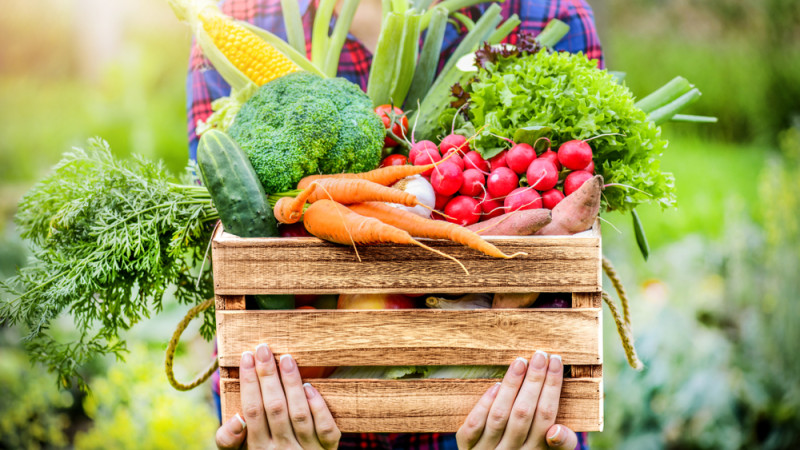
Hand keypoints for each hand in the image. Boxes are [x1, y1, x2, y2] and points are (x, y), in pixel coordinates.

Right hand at [215, 343, 340, 448]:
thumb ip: (228, 439)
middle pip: (274, 408)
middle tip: (263, 349)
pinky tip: (310, 387)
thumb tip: (237, 418)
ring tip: (286, 359)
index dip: (249, 382)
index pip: (252, 411)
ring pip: (299, 414)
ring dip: (292, 384)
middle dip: (267, 376)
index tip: (247, 356)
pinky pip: (326, 429)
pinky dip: (319, 407)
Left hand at [456, 351, 577, 449]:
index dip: (552, 387)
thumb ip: (562, 443)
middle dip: (534, 380)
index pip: (547, 415)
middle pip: (524, 412)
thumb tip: (557, 429)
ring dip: (511, 386)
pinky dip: (484, 405)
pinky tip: (495, 386)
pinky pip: (473, 427)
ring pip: (500, 416)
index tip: (556, 361)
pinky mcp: (467, 449)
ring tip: (520, 362)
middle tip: (540, 355)